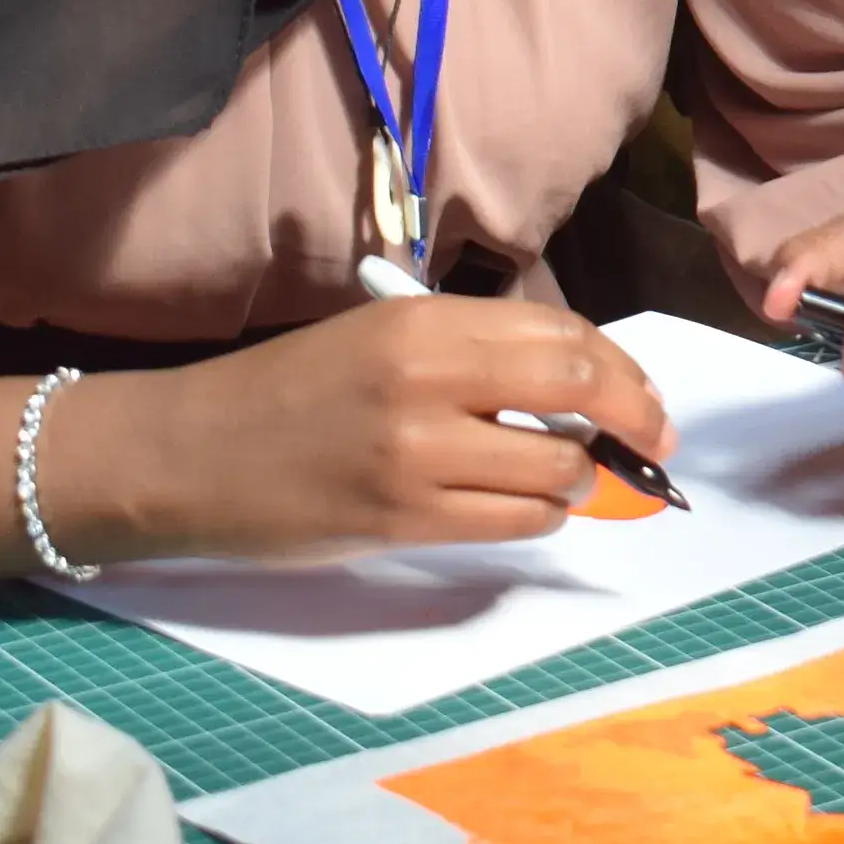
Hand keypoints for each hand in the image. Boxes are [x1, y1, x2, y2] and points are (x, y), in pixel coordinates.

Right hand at [67, 295, 675, 566]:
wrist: (191, 455)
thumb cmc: (289, 389)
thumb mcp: (380, 335)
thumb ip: (473, 348)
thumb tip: (580, 377)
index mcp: (424, 321)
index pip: (563, 333)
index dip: (623, 367)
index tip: (645, 393)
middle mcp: (428, 380)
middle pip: (577, 388)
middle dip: (634, 418)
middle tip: (652, 441)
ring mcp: (417, 455)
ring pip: (555, 469)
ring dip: (579, 479)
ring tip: (564, 476)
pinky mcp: (402, 521)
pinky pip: (513, 523)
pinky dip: (539, 517)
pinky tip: (524, 506)